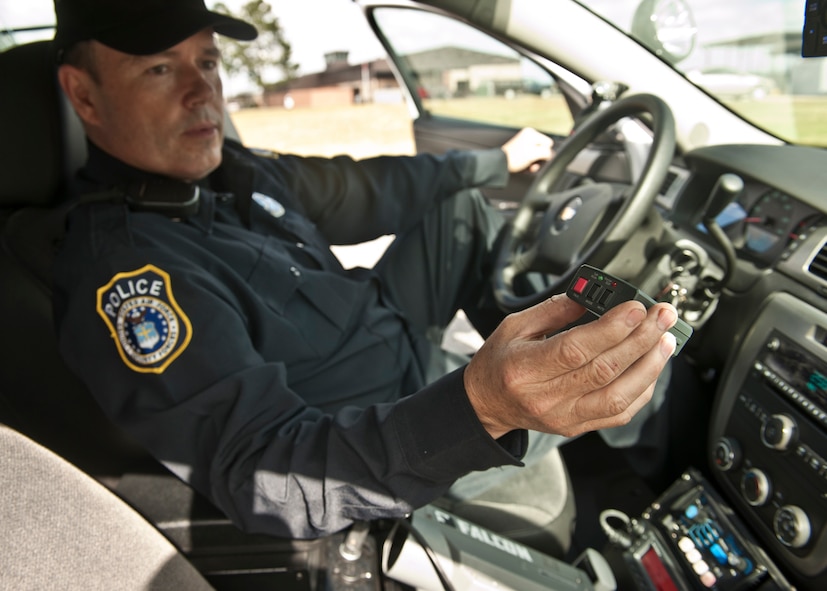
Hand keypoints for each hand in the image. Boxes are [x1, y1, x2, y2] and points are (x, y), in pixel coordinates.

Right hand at [464, 294, 676, 439]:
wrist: (486, 404)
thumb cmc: (499, 363)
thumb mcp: (515, 326)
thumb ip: (554, 310)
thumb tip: (593, 296)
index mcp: (524, 368)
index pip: (575, 349)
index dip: (611, 328)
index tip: (636, 308)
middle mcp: (545, 397)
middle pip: (604, 370)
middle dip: (640, 339)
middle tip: (662, 315)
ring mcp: (564, 416)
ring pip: (619, 396)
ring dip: (649, 365)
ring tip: (665, 339)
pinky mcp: (577, 426)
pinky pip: (619, 413)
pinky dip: (642, 389)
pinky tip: (651, 366)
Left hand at [501, 127, 554, 172]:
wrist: (500, 164)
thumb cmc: (514, 158)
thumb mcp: (534, 154)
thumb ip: (547, 153)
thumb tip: (552, 154)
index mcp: (531, 133)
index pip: (549, 143)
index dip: (545, 153)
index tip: (536, 159)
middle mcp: (527, 135)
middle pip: (543, 149)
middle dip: (539, 159)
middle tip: (531, 164)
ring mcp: (524, 143)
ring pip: (537, 155)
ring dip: (534, 163)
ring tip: (526, 166)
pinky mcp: (520, 150)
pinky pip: (531, 157)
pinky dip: (529, 163)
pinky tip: (524, 167)